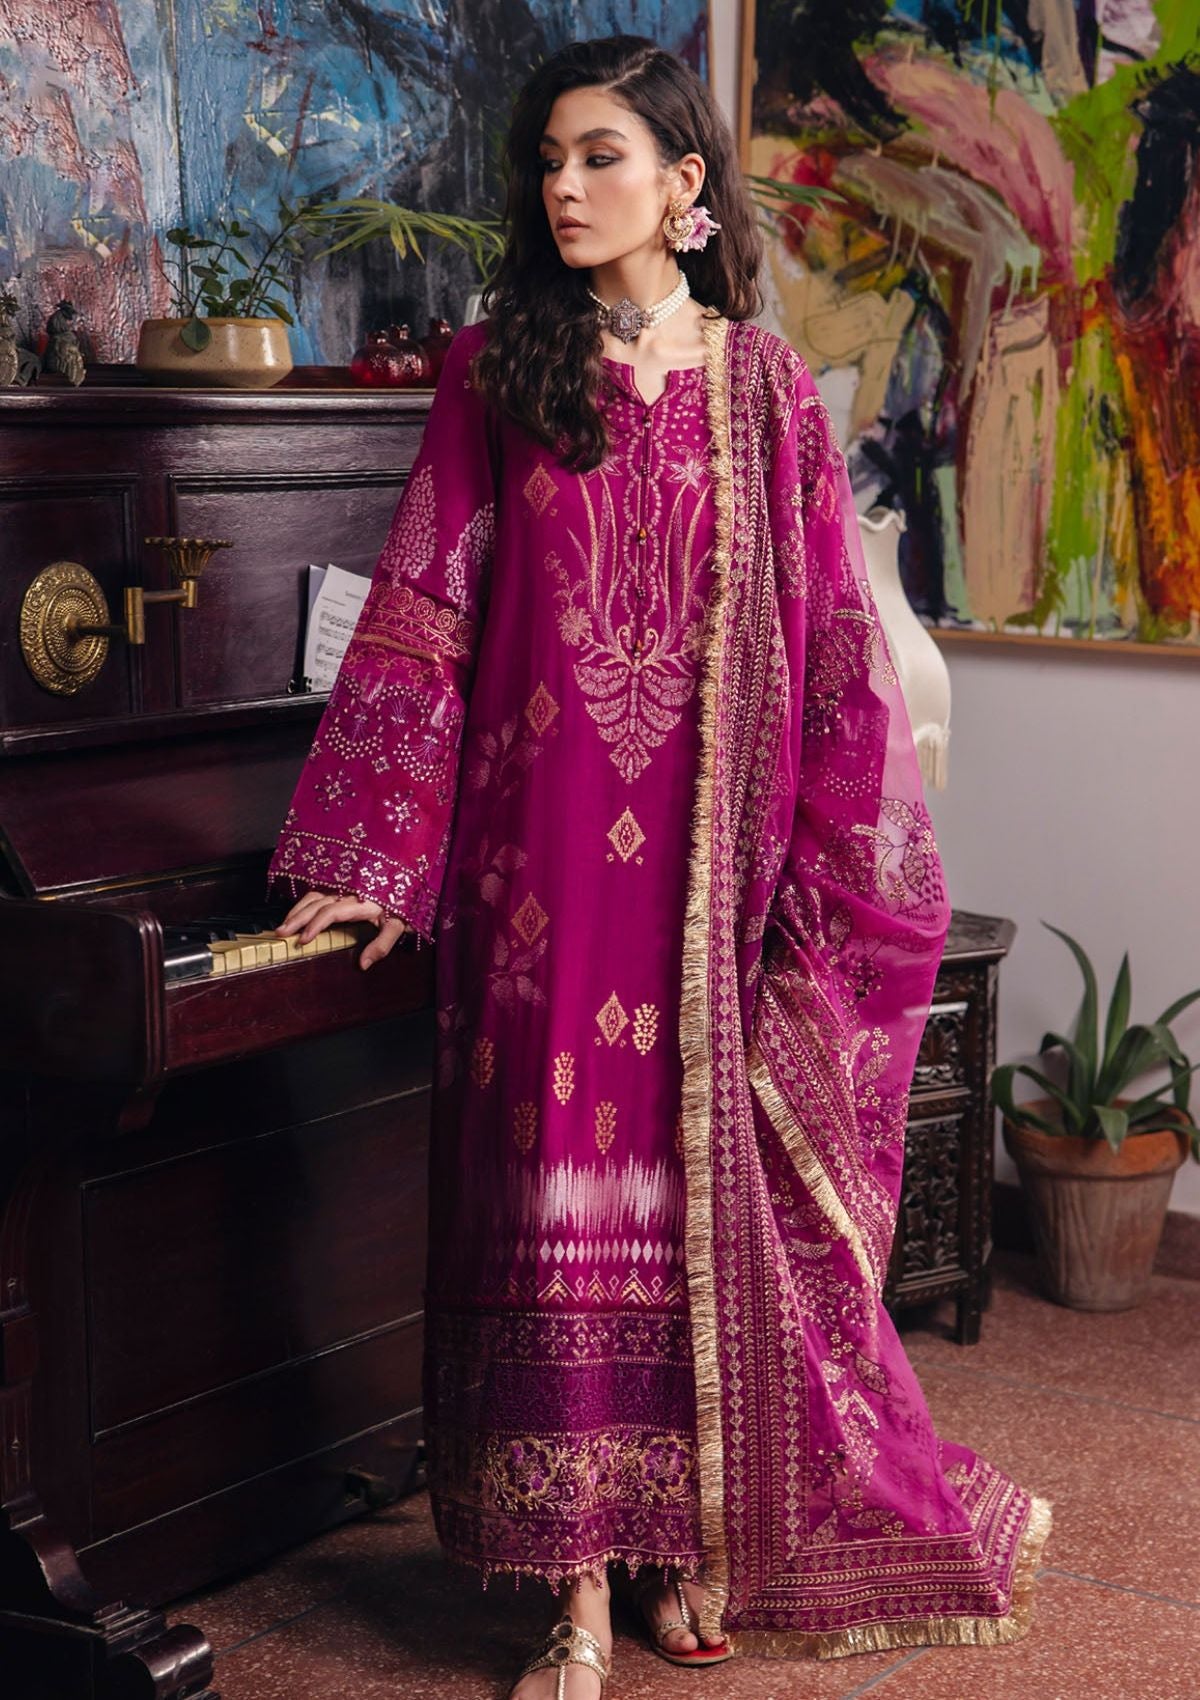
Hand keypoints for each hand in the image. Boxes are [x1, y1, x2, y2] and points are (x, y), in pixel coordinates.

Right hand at [274, 888, 413, 969]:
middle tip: (280, 932)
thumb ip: (381, 945)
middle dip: (296, 917)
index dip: (315, 924)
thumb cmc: (405, 904)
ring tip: (283, 924)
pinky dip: (305, 902)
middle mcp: (350, 891)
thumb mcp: (398, 927)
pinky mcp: (343, 885)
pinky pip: (320, 891)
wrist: (412, 880)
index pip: (332, 911)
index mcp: (362, 901)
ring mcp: (345, 886)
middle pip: (317, 902)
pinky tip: (296, 911)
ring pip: (315, 894)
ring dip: (297, 909)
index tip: (302, 939)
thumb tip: (363, 964)